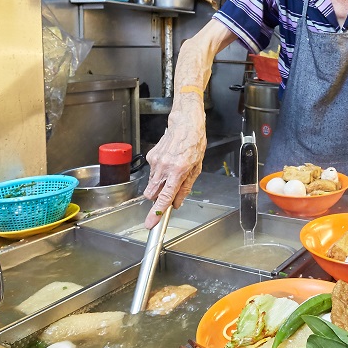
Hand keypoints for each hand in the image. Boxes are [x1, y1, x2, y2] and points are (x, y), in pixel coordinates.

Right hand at [142, 103, 206, 226]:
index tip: (150, 223)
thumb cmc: (194, 143)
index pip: (164, 197)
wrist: (184, 123)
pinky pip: (152, 172)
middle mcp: (164, 167)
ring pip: (151, 183)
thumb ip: (185, 188)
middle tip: (168, 192)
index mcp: (178, 171)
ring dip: (159, 184)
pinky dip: (159, 172)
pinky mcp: (150, 156)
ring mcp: (155, 162)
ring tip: (172, 171)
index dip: (156, 213)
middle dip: (157, 198)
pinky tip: (168, 162)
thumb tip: (177, 203)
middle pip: (152, 193)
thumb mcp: (196, 168)